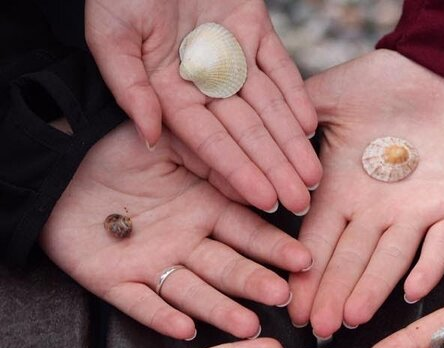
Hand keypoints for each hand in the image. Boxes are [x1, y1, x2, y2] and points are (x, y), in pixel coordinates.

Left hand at [39, 122, 312, 339]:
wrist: (61, 162)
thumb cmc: (120, 148)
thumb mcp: (172, 138)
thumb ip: (211, 153)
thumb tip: (258, 169)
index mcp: (205, 208)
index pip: (248, 231)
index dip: (274, 247)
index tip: (303, 260)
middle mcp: (187, 242)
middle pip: (228, 268)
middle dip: (256, 282)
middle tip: (283, 296)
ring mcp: (155, 264)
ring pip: (193, 292)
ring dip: (220, 310)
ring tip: (248, 325)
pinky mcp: (116, 282)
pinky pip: (140, 303)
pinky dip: (162, 317)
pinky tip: (184, 328)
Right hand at [85, 0, 320, 213]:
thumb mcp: (112, 35)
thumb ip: (129, 87)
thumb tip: (151, 135)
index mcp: (169, 91)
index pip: (209, 140)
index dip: (236, 170)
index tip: (262, 199)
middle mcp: (205, 82)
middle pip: (246, 133)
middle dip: (274, 169)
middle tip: (300, 202)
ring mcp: (232, 57)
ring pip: (268, 108)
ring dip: (291, 142)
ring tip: (312, 177)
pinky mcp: (254, 31)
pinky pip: (280, 68)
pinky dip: (296, 95)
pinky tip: (309, 127)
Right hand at [288, 49, 443, 336]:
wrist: (442, 69)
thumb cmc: (383, 81)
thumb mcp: (329, 97)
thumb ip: (294, 119)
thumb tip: (252, 135)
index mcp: (342, 188)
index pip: (318, 240)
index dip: (305, 273)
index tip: (289, 305)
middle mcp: (375, 210)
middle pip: (350, 260)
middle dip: (332, 294)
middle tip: (316, 329)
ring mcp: (416, 212)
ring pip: (390, 259)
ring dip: (372, 289)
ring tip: (352, 318)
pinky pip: (442, 241)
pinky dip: (429, 264)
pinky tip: (411, 290)